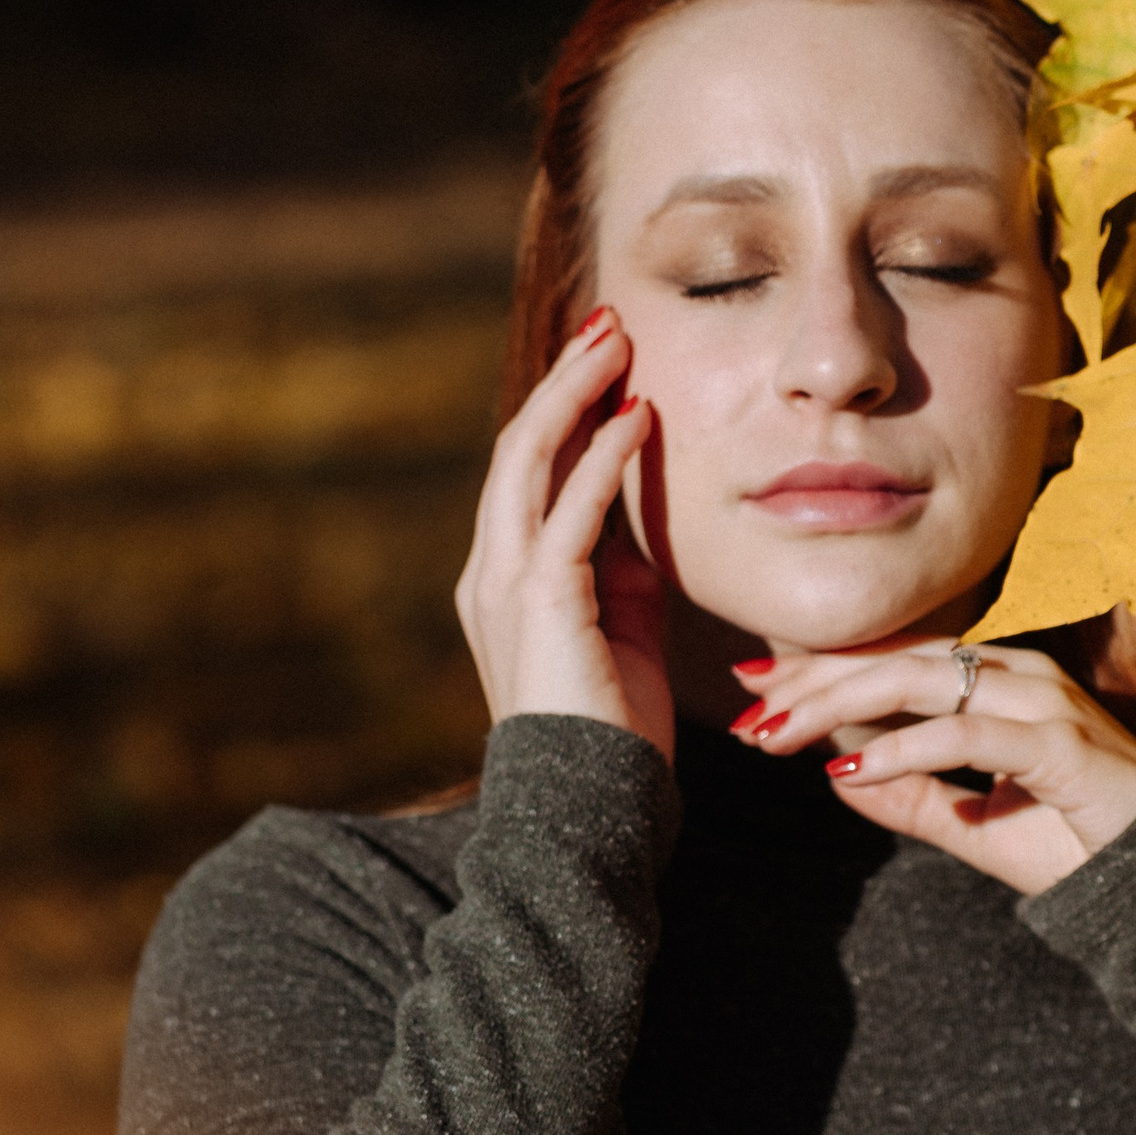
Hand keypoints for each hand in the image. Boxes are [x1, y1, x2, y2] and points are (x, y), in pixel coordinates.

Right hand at [456, 310, 672, 756]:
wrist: (592, 811)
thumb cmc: (614, 734)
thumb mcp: (623, 632)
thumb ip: (623, 572)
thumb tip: (645, 515)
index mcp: (504, 581)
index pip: (528, 473)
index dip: (566, 409)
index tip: (609, 359)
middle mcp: (490, 573)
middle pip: (519, 449)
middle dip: (564, 379)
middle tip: (609, 323)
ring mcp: (506, 585)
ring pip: (530, 461)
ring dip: (576, 394)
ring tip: (618, 343)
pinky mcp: (540, 601)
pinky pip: (571, 511)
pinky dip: (604, 458)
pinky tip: (638, 419)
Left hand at [733, 635, 1135, 890]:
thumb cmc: (1078, 848)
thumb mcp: (974, 824)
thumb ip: (912, 797)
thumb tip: (837, 772)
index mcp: (1002, 683)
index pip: (897, 659)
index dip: (823, 669)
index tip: (754, 689)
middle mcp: (1021, 675)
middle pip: (896, 660)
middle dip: (812, 681)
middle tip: (746, 708)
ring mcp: (1044, 702)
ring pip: (919, 681)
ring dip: (838, 705)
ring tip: (776, 735)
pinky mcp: (1060, 742)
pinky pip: (965, 732)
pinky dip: (902, 748)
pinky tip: (852, 769)